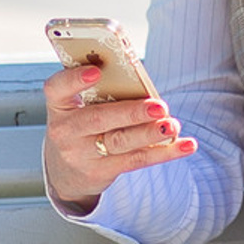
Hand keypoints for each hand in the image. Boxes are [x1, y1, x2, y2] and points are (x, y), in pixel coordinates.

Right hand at [42, 62, 195, 209]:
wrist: (66, 170)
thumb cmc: (81, 124)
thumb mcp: (78, 106)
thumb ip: (99, 91)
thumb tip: (141, 82)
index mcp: (60, 105)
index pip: (57, 88)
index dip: (74, 79)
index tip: (96, 71)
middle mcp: (66, 131)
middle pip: (98, 119)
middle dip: (131, 112)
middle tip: (158, 107)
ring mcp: (82, 154)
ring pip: (120, 142)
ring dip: (150, 134)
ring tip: (171, 125)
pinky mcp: (101, 172)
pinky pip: (136, 160)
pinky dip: (164, 152)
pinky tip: (185, 145)